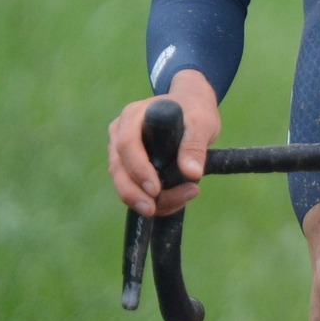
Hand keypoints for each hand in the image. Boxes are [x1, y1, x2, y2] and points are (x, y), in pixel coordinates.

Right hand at [108, 70, 220, 217]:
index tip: (154, 189)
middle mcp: (120, 134)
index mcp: (132, 116)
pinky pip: (135, 189)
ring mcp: (122, 152)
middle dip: (133, 193)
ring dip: (149, 200)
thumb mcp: (201, 123)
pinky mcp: (130, 168)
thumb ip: (195, 145)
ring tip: (185, 197)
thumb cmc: (194, 111)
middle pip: (118, 168)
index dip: (137, 169)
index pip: (127, 144)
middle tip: (152, 210)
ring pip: (124, 182)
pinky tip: (179, 200)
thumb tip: (192, 173)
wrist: (192, 110)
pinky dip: (156, 201)